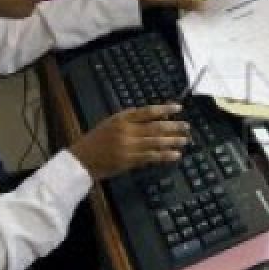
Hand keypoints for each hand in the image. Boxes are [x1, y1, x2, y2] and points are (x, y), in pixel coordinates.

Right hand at [69, 105, 189, 179]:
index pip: (148, 111)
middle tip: (187, 126)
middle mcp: (126, 131)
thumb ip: (130, 119)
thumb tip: (155, 117)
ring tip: (185, 140)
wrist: (81, 159)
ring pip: (156, 142)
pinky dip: (165, 155)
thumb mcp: (111, 123)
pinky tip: (175, 155)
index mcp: (121, 118)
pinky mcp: (129, 161)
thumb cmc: (96, 140)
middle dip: (174, 126)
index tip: (178, 108)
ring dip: (173, 141)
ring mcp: (128, 146)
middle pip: (156, 126)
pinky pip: (151, 157)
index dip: (165, 109)